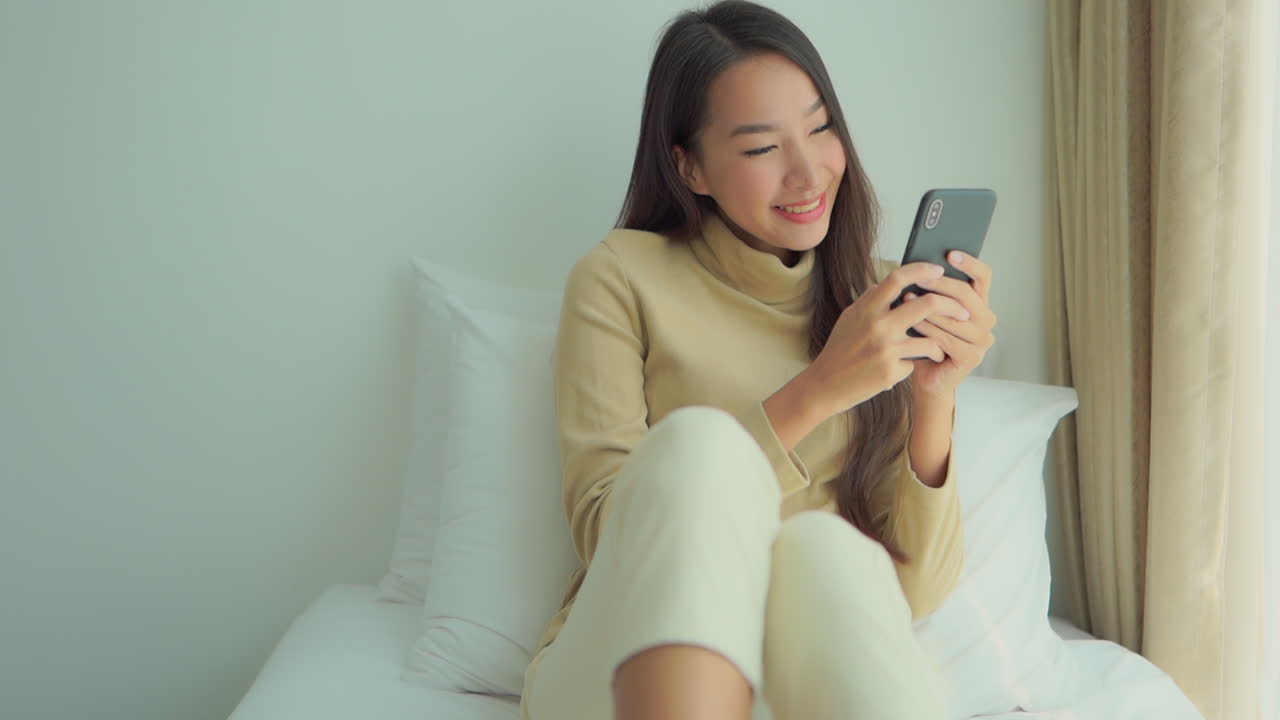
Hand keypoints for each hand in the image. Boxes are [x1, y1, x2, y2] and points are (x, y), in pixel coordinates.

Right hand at [805, 261, 972, 416]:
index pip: (898, 278)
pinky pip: (916, 362)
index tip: (938, 270)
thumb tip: (893, 283)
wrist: (826, 384)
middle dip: (951, 306)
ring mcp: (886, 349)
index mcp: (867, 308)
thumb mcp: (851, 317)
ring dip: (939, 344)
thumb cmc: (840, 349)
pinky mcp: (891, 371)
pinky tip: (905, 367)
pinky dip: (915, 363)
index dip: (921, 270)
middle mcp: (877, 326)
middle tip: (963, 310)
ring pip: (930, 340)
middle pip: (927, 305)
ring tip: (938, 349)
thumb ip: (872, 300)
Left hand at [901, 250, 996, 396]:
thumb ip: (932, 290)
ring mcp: (982, 340)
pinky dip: (928, 329)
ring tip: (907, 297)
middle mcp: (986, 320)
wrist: (926, 377)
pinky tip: (913, 323)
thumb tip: (920, 262)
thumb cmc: (925, 340)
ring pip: (955, 317)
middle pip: (967, 294)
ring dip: (929, 307)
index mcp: (979, 303)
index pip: (983, 276)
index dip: (969, 263)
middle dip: (940, 285)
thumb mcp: (928, 310)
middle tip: (919, 277)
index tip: (950, 253)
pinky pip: (947, 338)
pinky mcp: (973, 357)